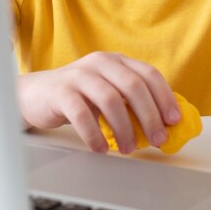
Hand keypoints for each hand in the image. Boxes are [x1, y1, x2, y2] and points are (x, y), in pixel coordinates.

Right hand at [16, 52, 180, 153]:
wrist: (36, 95)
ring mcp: (79, 75)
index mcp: (117, 61)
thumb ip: (131, 101)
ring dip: (125, 128)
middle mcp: (100, 62)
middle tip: (157, 139)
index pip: (149, 74)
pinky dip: (95, 134)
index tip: (174, 120)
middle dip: (150, 115)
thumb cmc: (79, 96)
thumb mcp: (108, 92)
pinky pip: (82, 114)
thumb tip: (163, 124)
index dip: (165, 97)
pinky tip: (101, 148)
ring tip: (129, 148)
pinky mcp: (61, 91)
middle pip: (133, 86)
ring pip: (110, 99)